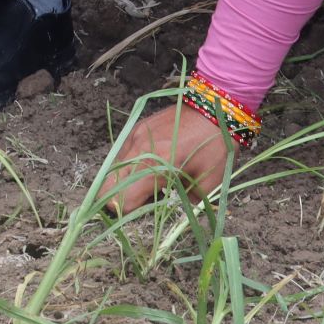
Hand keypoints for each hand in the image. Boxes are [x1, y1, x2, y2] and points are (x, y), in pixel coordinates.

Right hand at [99, 103, 231, 213]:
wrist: (216, 107)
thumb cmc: (215, 147)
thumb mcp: (205, 185)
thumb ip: (182, 205)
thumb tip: (167, 216)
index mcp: (155, 167)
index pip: (120, 200)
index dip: (129, 212)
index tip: (144, 211)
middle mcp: (138, 151)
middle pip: (106, 186)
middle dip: (119, 199)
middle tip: (142, 200)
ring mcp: (134, 137)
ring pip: (112, 170)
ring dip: (123, 181)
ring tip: (149, 181)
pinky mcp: (136, 128)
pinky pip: (122, 154)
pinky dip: (129, 165)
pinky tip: (150, 165)